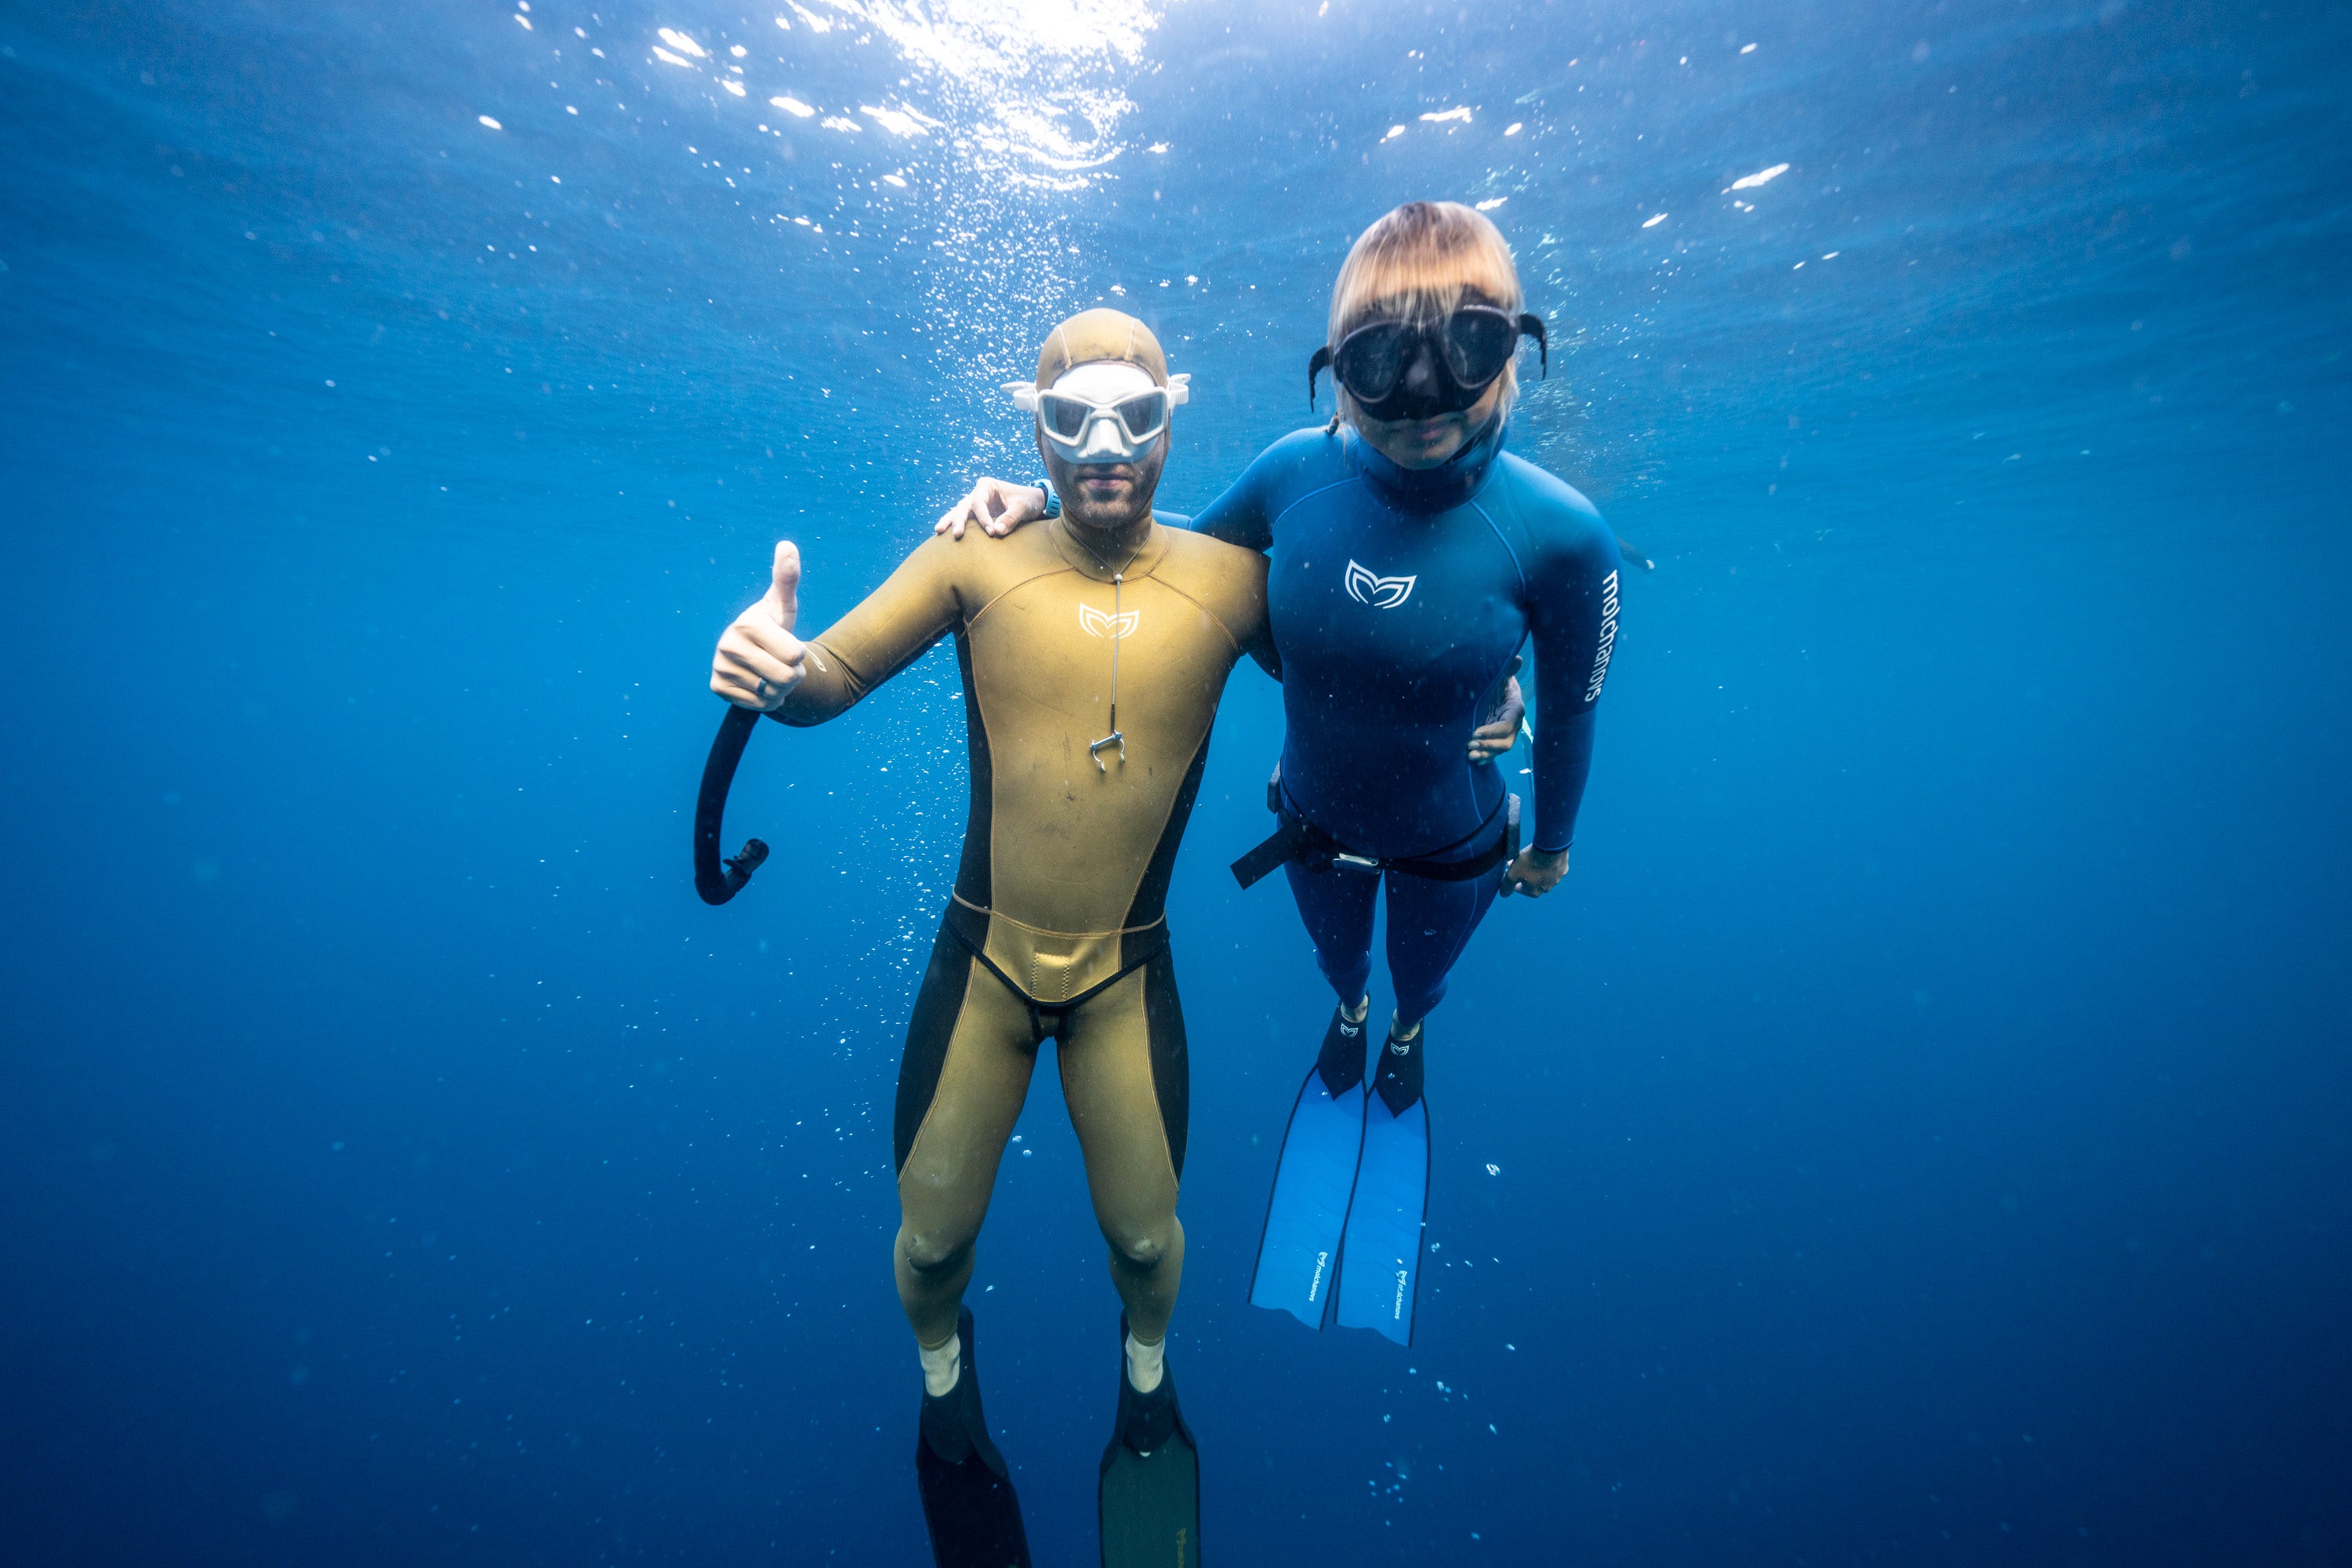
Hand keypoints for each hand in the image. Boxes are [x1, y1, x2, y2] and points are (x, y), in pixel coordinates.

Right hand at [710, 541, 805, 710]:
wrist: (750, 650)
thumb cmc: (773, 625)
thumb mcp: (783, 605)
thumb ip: (787, 578)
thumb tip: (787, 545)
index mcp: (748, 624)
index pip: (796, 655)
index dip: (799, 653)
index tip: (787, 644)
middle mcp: (728, 645)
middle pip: (786, 678)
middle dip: (793, 675)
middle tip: (783, 662)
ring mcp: (720, 667)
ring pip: (773, 695)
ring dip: (780, 689)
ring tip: (769, 671)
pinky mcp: (717, 688)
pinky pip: (759, 706)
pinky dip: (766, 700)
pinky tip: (759, 684)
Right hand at [935, 477, 1048, 539]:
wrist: (1032, 502)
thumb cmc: (1028, 501)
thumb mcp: (1023, 507)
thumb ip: (1011, 517)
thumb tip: (997, 531)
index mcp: (987, 485)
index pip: (979, 502)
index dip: (983, 518)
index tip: (992, 532)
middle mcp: (978, 493)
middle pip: (964, 506)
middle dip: (959, 520)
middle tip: (957, 534)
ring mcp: (975, 504)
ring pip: (958, 512)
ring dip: (950, 522)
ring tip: (938, 531)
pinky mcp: (976, 515)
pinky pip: (963, 520)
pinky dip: (954, 525)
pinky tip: (943, 534)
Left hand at [1468, 659, 1524, 762]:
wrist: (1496, 688)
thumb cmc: (1498, 680)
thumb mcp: (1501, 675)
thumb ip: (1507, 670)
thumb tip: (1517, 658)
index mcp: (1515, 710)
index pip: (1506, 726)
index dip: (1492, 731)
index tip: (1475, 732)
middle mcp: (1513, 724)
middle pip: (1505, 742)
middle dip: (1488, 746)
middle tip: (1470, 745)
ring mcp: (1505, 733)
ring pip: (1499, 749)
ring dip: (1485, 754)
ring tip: (1470, 756)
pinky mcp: (1497, 739)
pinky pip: (1494, 752)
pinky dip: (1486, 758)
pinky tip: (1475, 762)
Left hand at [1501, 845, 1568, 897]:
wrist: (1550, 847)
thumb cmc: (1530, 862)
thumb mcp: (1512, 874)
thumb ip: (1507, 886)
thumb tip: (1504, 894)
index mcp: (1535, 892)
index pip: (1522, 890)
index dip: (1515, 882)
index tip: (1512, 875)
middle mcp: (1547, 888)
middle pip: (1534, 883)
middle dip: (1526, 876)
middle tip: (1521, 866)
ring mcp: (1557, 879)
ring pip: (1545, 876)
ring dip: (1538, 871)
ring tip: (1532, 860)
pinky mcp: (1563, 869)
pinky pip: (1554, 868)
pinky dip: (1549, 864)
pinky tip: (1545, 857)